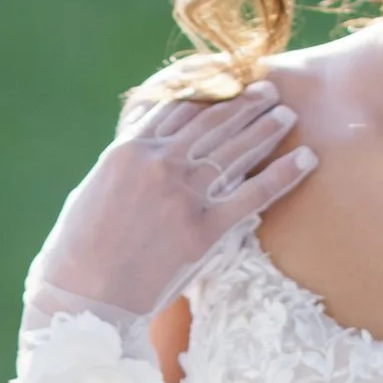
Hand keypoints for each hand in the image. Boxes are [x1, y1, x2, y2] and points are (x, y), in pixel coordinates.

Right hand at [29, 86, 316, 323]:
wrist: (84, 299)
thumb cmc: (76, 253)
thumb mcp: (91, 191)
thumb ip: (123, 166)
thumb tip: (136, 154)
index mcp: (128, 150)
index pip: (178, 106)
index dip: (209, 90)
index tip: (228, 84)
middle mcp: (159, 163)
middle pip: (213, 120)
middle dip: (244, 103)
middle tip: (269, 93)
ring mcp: (183, 194)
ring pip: (236, 149)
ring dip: (266, 127)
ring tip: (287, 114)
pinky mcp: (204, 230)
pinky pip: (255, 195)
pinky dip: (284, 174)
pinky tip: (306, 158)